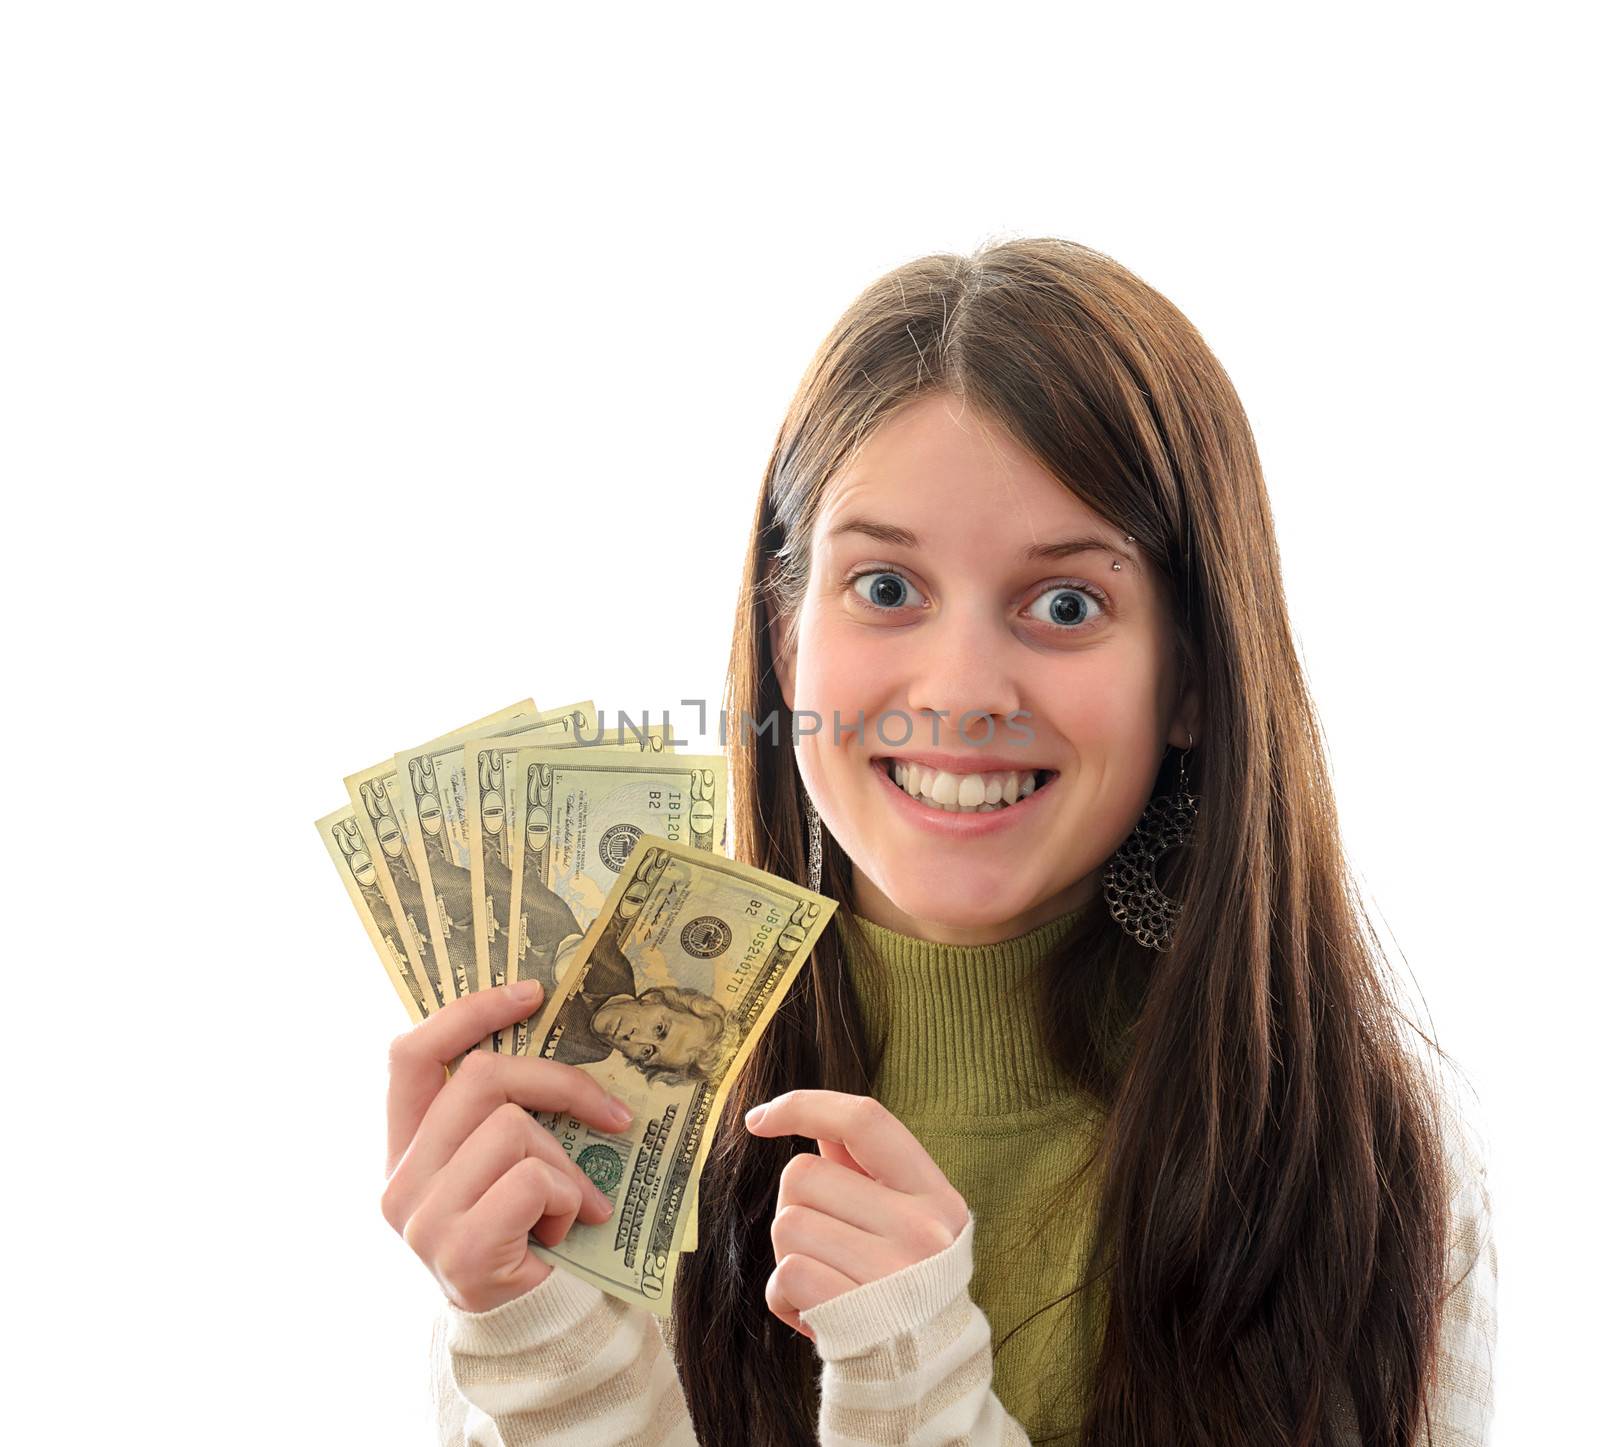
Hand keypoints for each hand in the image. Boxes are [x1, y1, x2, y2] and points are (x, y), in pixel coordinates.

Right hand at [381, 981, 634, 1312]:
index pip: (411, 1054)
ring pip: (514, 1130)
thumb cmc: (530, 1232)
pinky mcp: (458, 1248)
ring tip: (575, 1204)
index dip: (468, 1013)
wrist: (536, 1325)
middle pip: (482, 1079)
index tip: (531, 993)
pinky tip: (564, 1232)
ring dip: (569, 1165)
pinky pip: (532, 1180)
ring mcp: (423, 1218)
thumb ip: (504, 1111)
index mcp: (406, 1147)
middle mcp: (400, 1179)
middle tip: (614, 1112)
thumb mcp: (508, 1162)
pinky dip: (568, 1200)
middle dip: (561, 1084)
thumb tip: (556, 1028)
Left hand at [743, 1089, 969, 1341]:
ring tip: (827, 1282)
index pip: (865, 1120)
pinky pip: (784, 1274)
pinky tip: (816, 1312)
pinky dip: (785, 1296)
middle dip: (796, 1207)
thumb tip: (811, 1123)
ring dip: (790, 1254)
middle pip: (804, 1174)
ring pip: (787, 1223)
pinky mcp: (855, 1313)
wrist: (923, 1381)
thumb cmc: (902, 1289)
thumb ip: (866, 1172)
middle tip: (828, 1248)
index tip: (757, 1119)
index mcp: (936, 1195)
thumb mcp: (907, 1223)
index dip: (804, 1105)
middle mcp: (922, 1228)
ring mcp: (892, 1272)